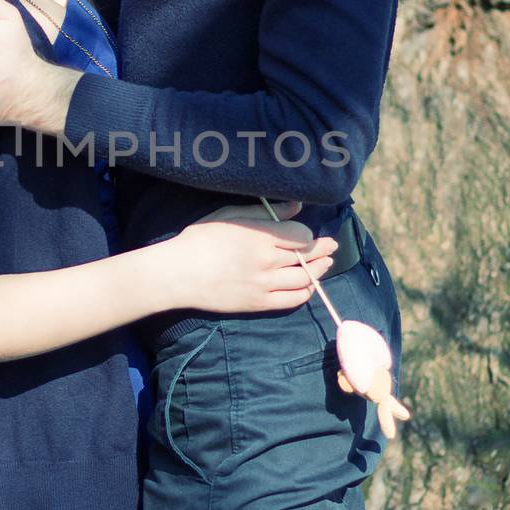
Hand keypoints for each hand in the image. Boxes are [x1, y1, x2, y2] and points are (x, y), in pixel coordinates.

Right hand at [163, 198, 338, 313]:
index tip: (311, 234)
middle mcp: (267, 261)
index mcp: (260, 236)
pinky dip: (305, 292)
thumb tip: (296, 206)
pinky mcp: (258, 303)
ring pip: (305, 279)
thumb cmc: (200, 239)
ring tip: (325, 265)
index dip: (309, 235)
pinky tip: (307, 286)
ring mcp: (264, 285)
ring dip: (319, 271)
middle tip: (331, 246)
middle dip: (324, 251)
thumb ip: (266, 211)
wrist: (178, 274)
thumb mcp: (230, 215)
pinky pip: (292, 300)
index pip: (302, 237)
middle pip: (308, 257)